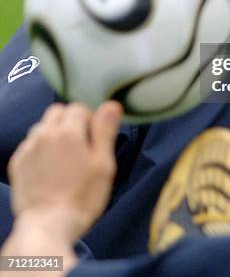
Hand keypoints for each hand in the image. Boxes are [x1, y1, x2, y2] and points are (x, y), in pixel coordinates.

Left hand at [7, 101, 121, 241]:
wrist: (47, 226)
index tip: (94, 138)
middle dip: (70, 121)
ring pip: (42, 126)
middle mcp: (44, 134)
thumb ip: (105, 130)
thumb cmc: (82, 197)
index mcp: (68, 132)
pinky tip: (48, 168)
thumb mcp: (104, 164)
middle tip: (80, 145)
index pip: (79, 107)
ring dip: (53, 133)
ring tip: (64, 157)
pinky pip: (30, 144)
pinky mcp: (17, 163)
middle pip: (57, 111)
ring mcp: (28, 148)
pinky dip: (40, 148)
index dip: (90, 119)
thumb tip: (111, 104)